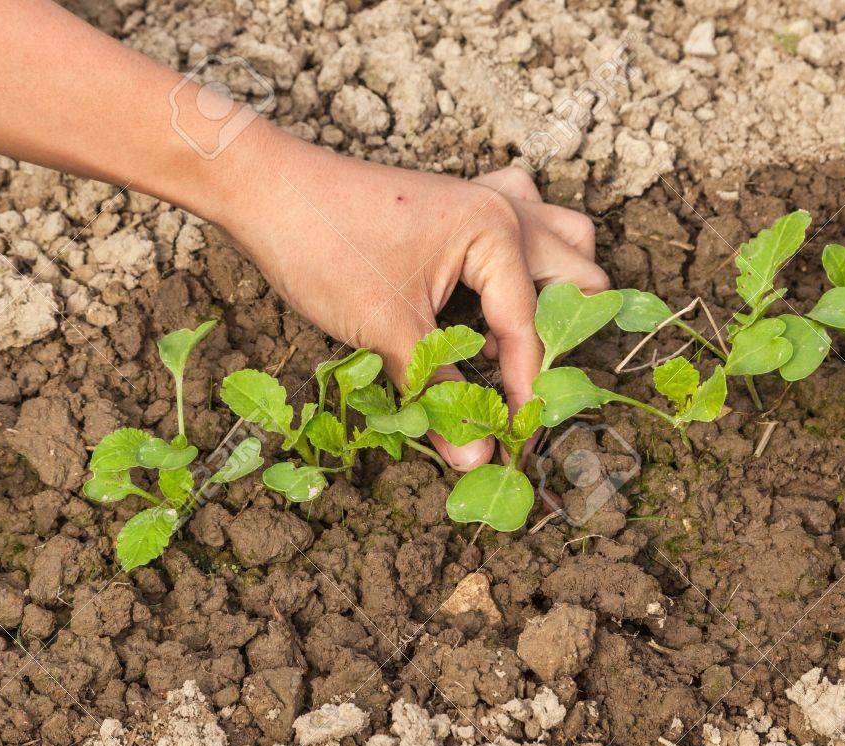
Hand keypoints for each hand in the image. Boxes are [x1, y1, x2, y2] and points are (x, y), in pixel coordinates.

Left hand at [216, 126, 609, 469]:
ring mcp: (484, 197)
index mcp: (496, 233)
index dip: (523, 392)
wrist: (265, 189)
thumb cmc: (324, 247)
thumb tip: (475, 457)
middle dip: (560, 336)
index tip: (517, 441)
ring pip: (558, 240)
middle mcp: (504, 208)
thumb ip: (438, 393)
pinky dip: (516, 264)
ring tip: (508, 344)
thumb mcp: (387, 331)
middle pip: (578, 274)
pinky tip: (481, 300)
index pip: (528, 328)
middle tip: (521, 387)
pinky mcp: (457, 201)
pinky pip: (517, 224)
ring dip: (551, 292)